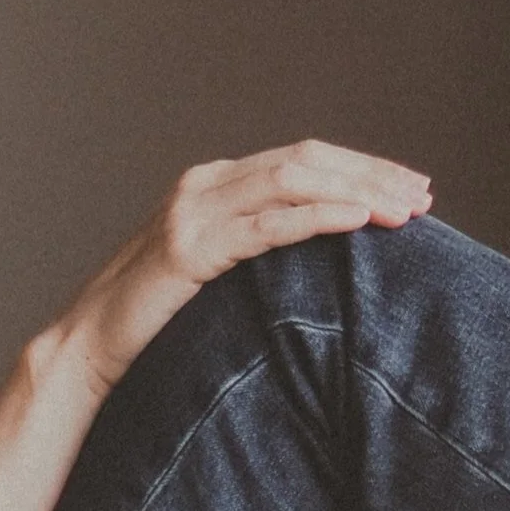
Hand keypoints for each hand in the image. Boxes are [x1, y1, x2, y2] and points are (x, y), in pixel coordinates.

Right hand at [60, 139, 433, 396]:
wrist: (87, 351)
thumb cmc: (153, 326)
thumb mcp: (213, 276)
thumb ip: (253, 252)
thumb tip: (317, 261)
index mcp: (212, 185)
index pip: (301, 160)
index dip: (361, 168)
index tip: (409, 190)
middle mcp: (203, 185)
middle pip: (306, 160)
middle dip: (371, 173)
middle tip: (422, 196)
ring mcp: (192, 212)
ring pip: (292, 180)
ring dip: (356, 190)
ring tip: (403, 211)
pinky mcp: (189, 249)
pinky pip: (266, 225)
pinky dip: (318, 217)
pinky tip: (357, 220)